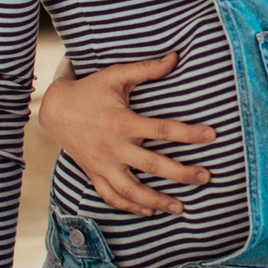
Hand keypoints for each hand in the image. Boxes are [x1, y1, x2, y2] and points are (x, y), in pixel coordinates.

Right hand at [36, 53, 216, 215]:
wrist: (54, 109)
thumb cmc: (90, 90)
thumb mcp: (116, 75)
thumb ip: (147, 69)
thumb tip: (176, 56)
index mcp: (122, 122)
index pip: (162, 129)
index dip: (189, 133)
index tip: (212, 135)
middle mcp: (113, 147)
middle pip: (152, 165)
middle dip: (181, 173)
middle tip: (206, 177)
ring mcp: (103, 164)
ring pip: (132, 190)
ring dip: (157, 200)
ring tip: (180, 208)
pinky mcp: (94, 174)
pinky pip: (112, 196)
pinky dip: (130, 207)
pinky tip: (149, 211)